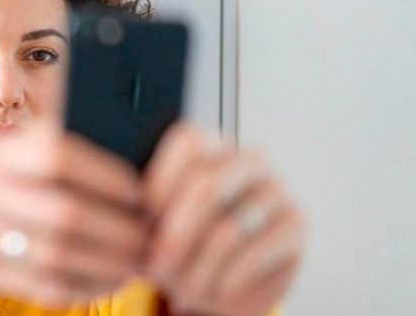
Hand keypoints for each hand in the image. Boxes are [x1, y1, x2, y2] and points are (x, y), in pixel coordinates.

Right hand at [0, 125, 149, 308]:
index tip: (140, 191)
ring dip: (109, 263)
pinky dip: (87, 286)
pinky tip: (110, 279)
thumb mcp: (15, 156)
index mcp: (2, 155)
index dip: (104, 175)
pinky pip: (44, 285)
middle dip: (118, 229)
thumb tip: (132, 151)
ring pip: (58, 256)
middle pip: (65, 213)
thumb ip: (59, 151)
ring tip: (139, 260)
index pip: (57, 156)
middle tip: (152, 235)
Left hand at [141, 122, 305, 315]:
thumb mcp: (157, 226)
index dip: (160, 184)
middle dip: (175, 235)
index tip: (142, 224)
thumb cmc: (185, 246)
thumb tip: (141, 225)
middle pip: (207, 184)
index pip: (188, 142)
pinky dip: (227, 279)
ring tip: (181, 290)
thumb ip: (150, 213)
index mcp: (212, 145)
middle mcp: (248, 159)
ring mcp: (276, 189)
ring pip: (228, 228)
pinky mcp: (295, 223)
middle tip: (155, 268)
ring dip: (197, 267)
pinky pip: (255, 252)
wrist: (223, 285)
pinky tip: (215, 293)